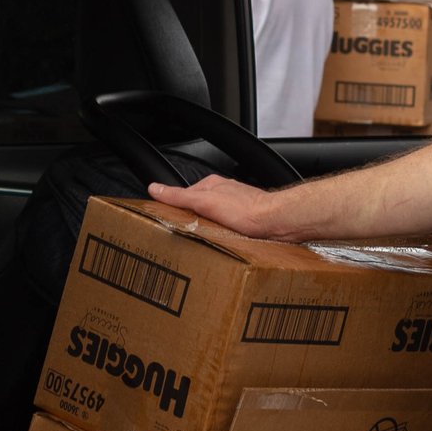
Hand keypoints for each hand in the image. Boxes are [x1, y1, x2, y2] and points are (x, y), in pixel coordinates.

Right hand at [146, 174, 282, 238]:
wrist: (276, 223)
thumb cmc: (246, 211)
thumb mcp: (205, 202)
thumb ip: (179, 196)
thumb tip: (155, 188)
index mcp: (212, 185)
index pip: (183, 195)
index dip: (174, 209)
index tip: (165, 220)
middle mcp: (224, 194)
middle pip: (198, 209)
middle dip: (190, 222)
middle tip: (181, 236)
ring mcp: (235, 208)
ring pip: (212, 220)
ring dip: (206, 231)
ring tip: (199, 242)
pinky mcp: (245, 223)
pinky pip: (225, 230)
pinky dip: (220, 237)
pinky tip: (219, 245)